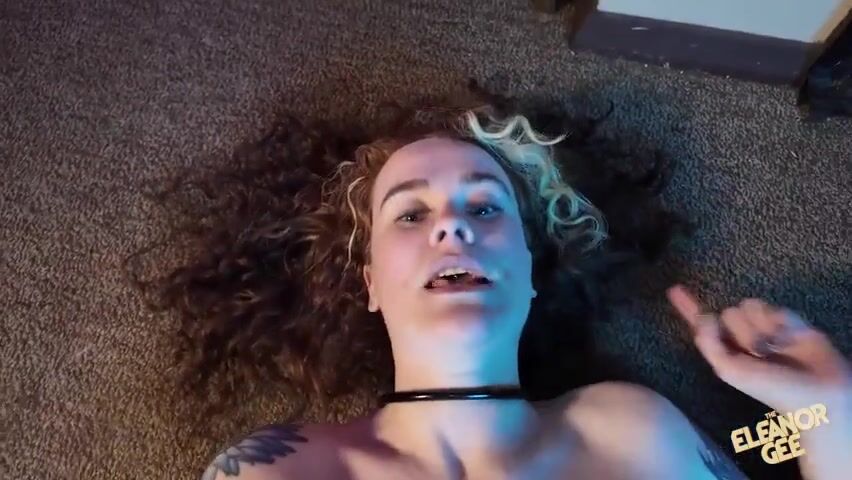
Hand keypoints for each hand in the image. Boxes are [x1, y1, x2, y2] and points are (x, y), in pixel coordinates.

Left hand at [666, 284, 850, 416]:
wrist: (817, 392)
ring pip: (750, 306)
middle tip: (759, 354)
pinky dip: (781, 324)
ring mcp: (767, 327)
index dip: (689, 307)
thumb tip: (706, 317)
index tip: (674, 289)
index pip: (704, 324)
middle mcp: (744, 336)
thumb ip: (710, 344)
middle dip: (742, 331)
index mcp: (727, 349)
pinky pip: (775, 309)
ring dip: (761, 327)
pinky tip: (791, 340)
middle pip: (729, 312)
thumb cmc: (772, 389)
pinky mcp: (790, 321)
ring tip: (776, 348)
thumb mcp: (730, 370)